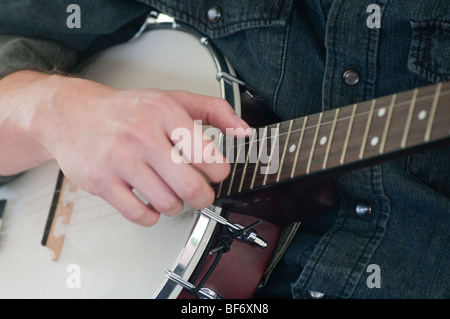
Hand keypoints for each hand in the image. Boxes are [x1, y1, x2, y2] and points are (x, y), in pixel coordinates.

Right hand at [0, 71, 250, 225]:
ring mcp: (119, 160)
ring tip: (171, 192)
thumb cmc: (126, 110)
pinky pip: (140, 215)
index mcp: (164, 111)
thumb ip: (214, 111)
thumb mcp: (172, 98)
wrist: (71, 114)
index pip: (208, 156)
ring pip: (168, 203)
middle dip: (203, 196)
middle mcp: (141, 134)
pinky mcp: (101, 182)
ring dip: (176, 205)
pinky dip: (152, 215)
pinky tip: (151, 203)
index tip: (214, 172)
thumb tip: (244, 132)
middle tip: (200, 193)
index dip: (218, 171)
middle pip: (191, 187)